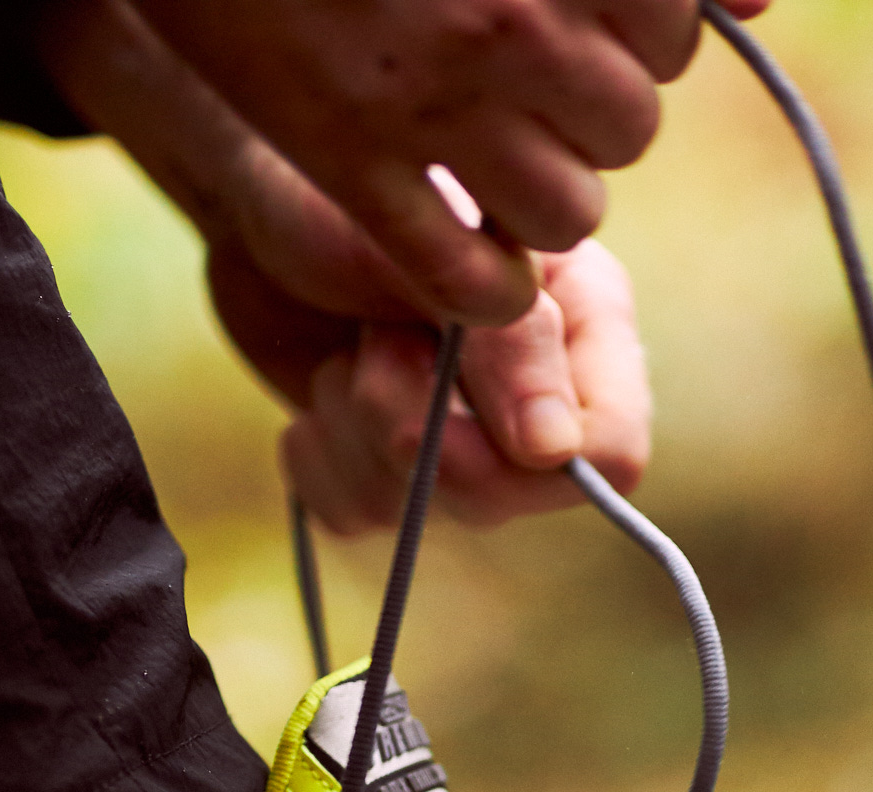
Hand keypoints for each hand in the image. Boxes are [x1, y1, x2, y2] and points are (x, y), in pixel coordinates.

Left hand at [41, 0, 651, 529]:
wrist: (261, 200)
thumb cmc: (363, 194)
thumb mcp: (446, 248)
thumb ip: (511, 341)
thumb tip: (554, 451)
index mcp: (583, 331)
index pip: (612, 450)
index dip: (543, 454)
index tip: (459, 403)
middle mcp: (534, 399)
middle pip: (510, 492)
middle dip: (418, 424)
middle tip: (374, 342)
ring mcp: (461, 444)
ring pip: (425, 512)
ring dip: (357, 430)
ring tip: (345, 349)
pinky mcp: (387, 470)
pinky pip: (359, 516)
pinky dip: (319, 458)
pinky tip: (316, 393)